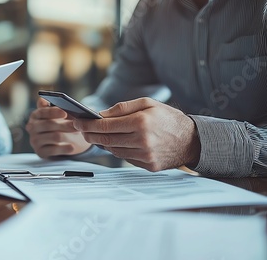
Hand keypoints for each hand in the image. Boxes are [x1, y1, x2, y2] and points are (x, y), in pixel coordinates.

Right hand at [25, 98, 91, 157]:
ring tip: (77, 133)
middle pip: (48, 124)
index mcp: (36, 115)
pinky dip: (64, 148)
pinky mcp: (40, 152)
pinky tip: (71, 147)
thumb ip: (62, 109)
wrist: (60, 141)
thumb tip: (71, 107)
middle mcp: (32, 127)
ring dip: (67, 135)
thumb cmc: (60, 123)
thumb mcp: (60, 115)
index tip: (64, 113)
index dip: (53, 112)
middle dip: (64, 124)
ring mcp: (35, 140)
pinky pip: (53, 150)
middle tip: (76, 125)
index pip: (42, 112)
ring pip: (53, 137)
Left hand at [73, 97, 200, 170]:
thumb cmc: (168, 118)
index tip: (77, 122)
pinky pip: (124, 158)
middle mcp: (141, 141)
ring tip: (94, 135)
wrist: (192, 140)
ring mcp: (145, 155)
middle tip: (80, 129)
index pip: (105, 126)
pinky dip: (116, 150)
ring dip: (101, 143)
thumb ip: (122, 108)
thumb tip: (100, 114)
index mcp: (140, 122)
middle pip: (105, 140)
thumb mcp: (147, 103)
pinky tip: (113, 143)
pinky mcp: (147, 166)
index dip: (87, 125)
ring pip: (113, 151)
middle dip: (89, 135)